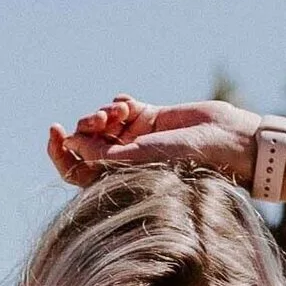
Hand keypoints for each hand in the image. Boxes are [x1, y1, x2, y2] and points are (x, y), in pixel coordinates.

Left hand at [48, 95, 260, 189]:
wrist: (228, 141)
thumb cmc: (192, 161)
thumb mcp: (144, 158)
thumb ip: (107, 154)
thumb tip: (72, 145)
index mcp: (121, 182)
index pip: (78, 172)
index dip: (62, 153)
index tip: (57, 132)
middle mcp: (126, 163)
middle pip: (86, 144)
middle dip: (86, 128)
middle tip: (100, 120)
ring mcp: (137, 140)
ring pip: (102, 124)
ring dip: (103, 113)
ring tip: (117, 111)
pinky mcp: (150, 119)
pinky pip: (122, 107)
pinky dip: (118, 103)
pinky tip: (128, 105)